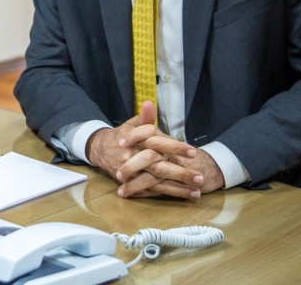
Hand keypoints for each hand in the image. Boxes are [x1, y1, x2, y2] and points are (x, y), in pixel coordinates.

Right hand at [87, 102, 201, 198]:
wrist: (100, 150)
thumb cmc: (121, 136)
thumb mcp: (131, 125)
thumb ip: (144, 118)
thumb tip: (149, 103)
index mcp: (137, 143)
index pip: (157, 144)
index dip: (175, 147)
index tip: (193, 152)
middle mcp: (135, 158)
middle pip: (159, 167)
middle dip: (180, 173)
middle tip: (200, 177)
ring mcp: (134, 173)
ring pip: (157, 183)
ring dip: (179, 188)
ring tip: (198, 191)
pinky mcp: (133, 183)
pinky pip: (153, 192)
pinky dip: (170, 194)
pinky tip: (186, 196)